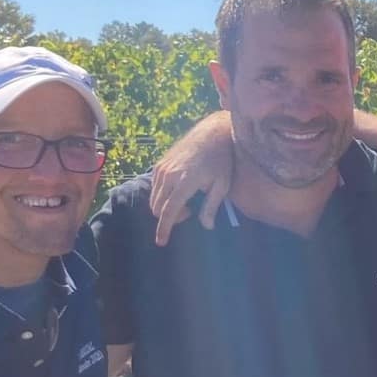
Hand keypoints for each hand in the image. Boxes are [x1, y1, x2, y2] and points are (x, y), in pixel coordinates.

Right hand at [148, 116, 236, 245]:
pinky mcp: (159, 164)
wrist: (210, 135)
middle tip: (189, 213)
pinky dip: (162, 197)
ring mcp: (162, 168)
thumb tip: (206, 226)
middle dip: (170, 218)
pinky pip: (154, 188)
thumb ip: (212, 206)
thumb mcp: (222, 185)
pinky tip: (178, 193)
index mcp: (186, 181)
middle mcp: (169, 175)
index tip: (161, 242)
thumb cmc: (221, 161)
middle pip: (158, 207)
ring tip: (186, 203)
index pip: (170, 210)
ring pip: (154, 199)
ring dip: (165, 208)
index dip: (164, 228)